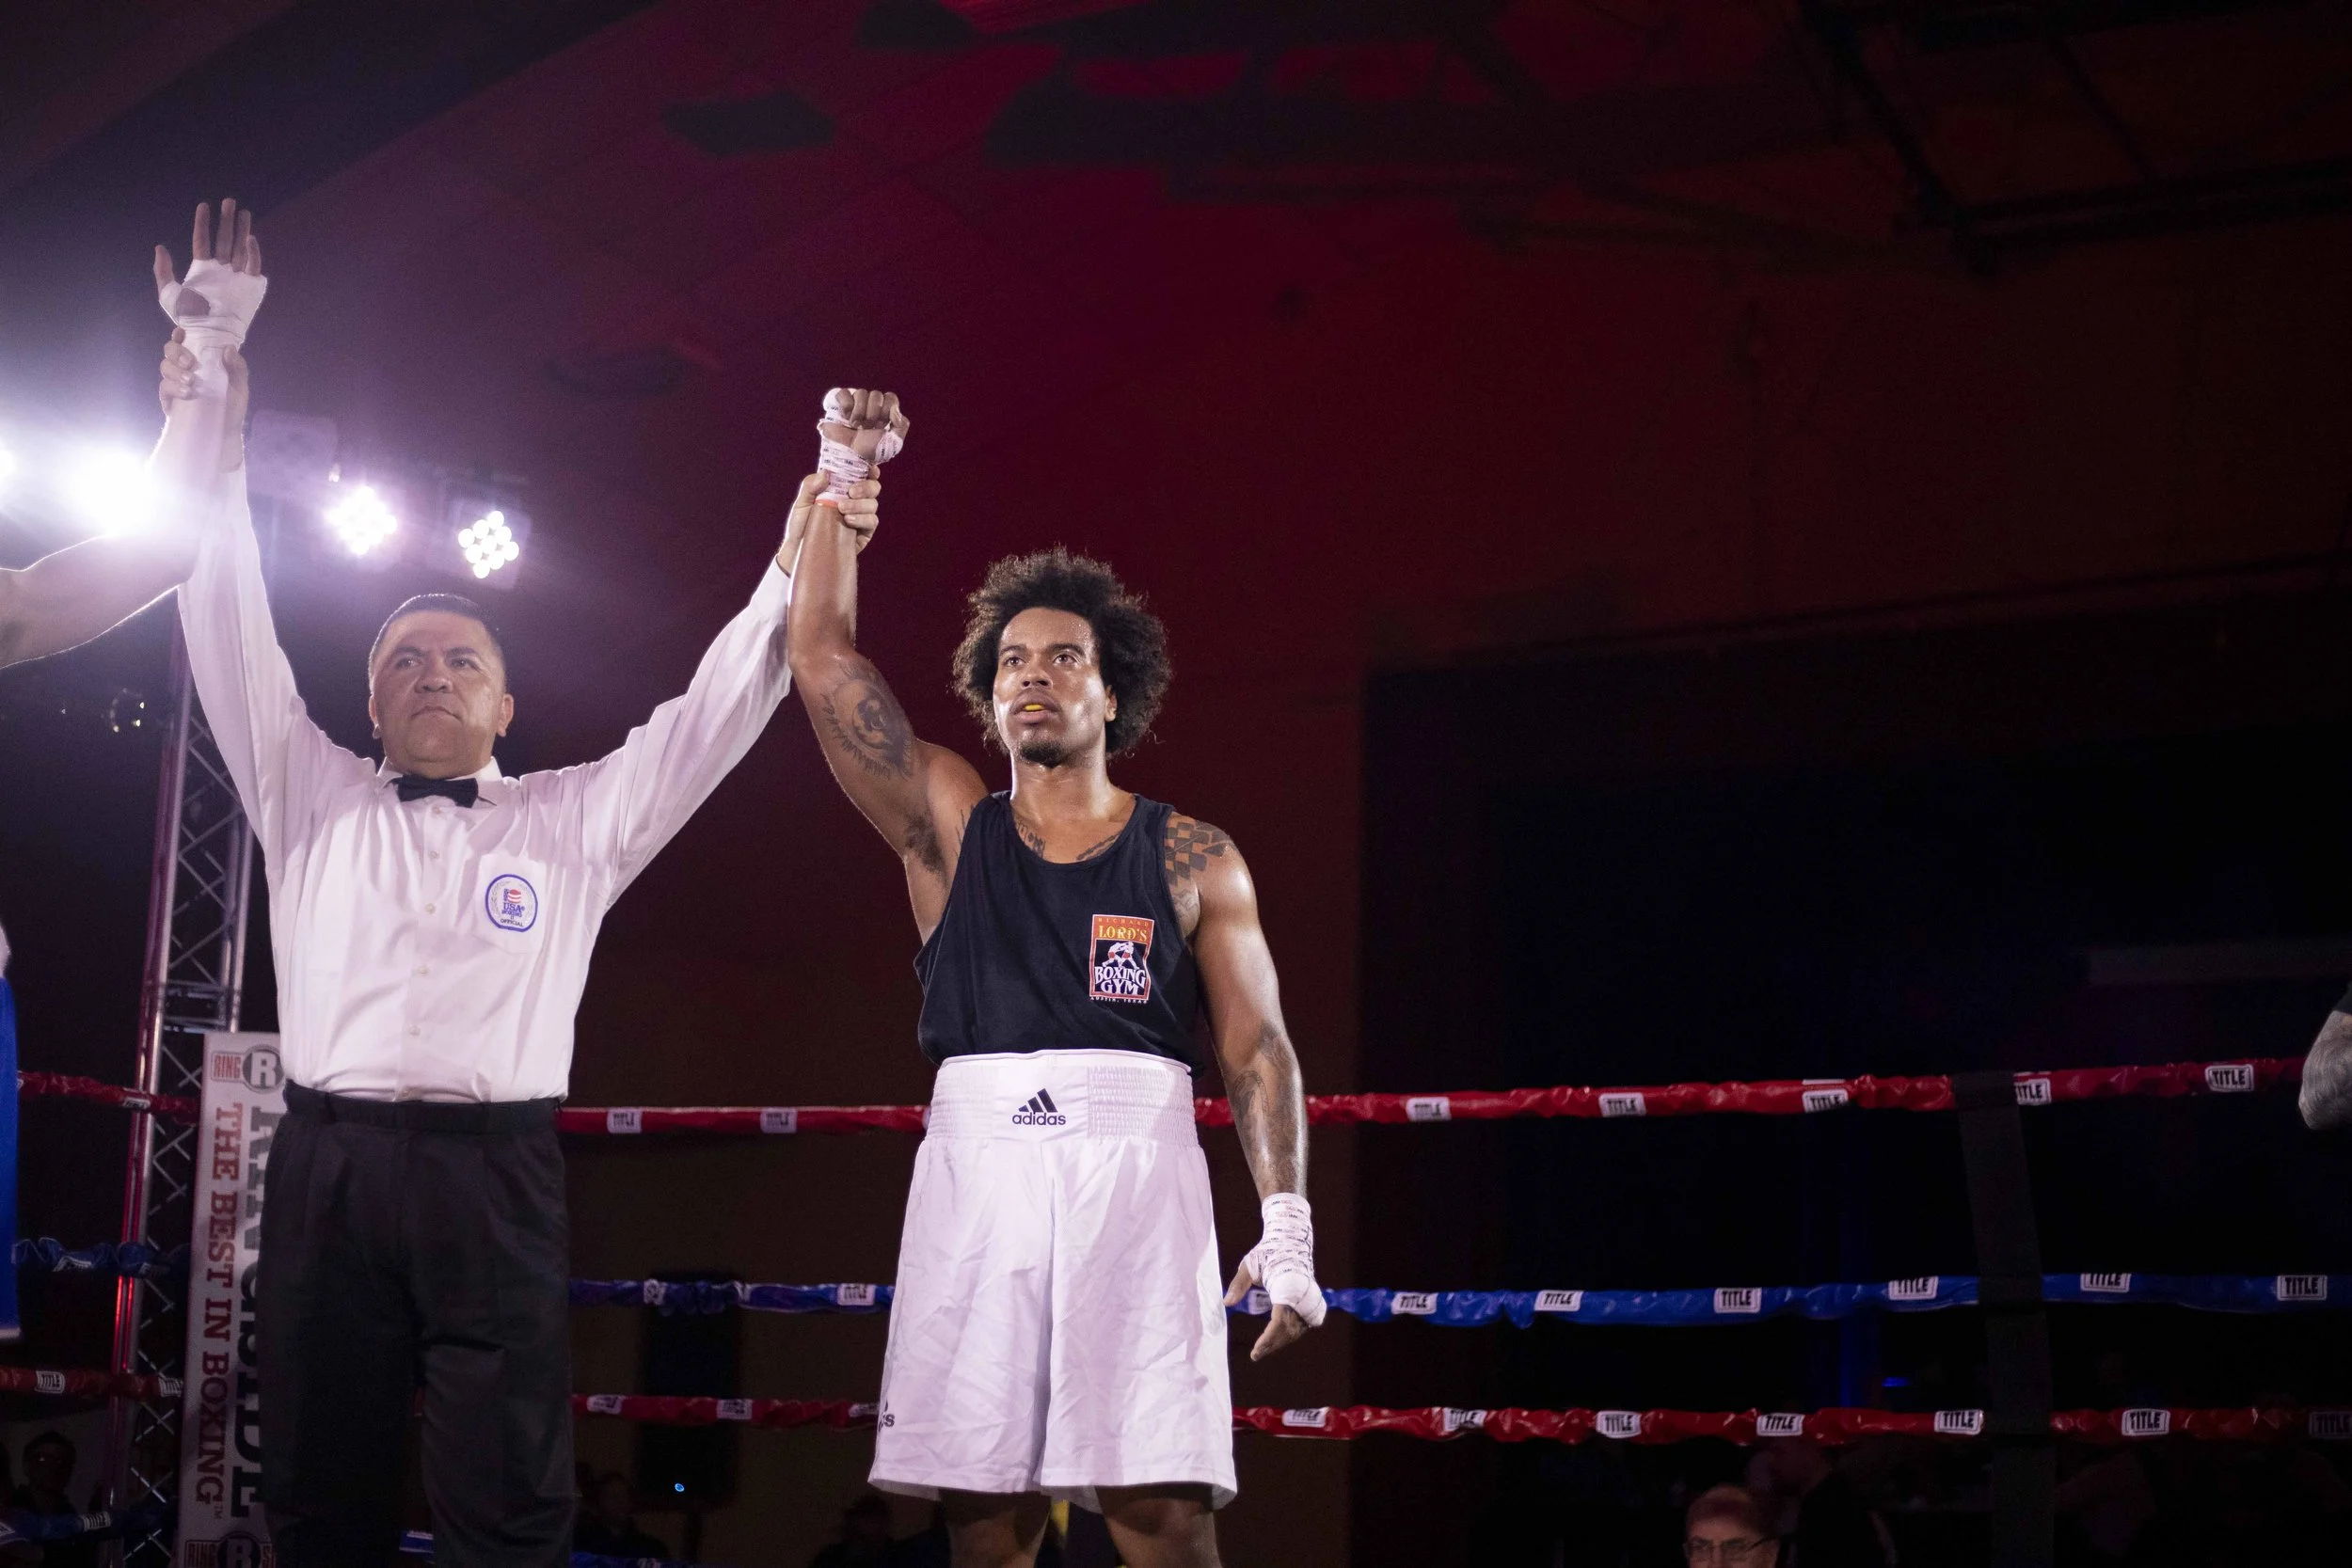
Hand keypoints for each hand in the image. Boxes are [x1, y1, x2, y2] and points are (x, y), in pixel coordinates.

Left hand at [154, 199, 266, 354]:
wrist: (209, 335)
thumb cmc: (189, 319)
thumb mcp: (168, 294)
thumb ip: (163, 271)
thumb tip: (160, 247)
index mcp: (202, 270)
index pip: (203, 241)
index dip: (203, 224)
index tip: (204, 205)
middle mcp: (221, 270)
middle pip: (225, 240)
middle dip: (227, 220)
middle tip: (229, 201)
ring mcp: (237, 277)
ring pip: (241, 248)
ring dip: (242, 230)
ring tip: (244, 212)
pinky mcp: (251, 286)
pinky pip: (253, 266)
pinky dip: (253, 252)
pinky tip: (249, 238)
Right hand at [157, 329, 249, 473]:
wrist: (225, 432)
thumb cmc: (232, 407)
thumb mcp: (240, 387)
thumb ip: (236, 367)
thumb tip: (228, 348)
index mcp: (201, 361)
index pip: (185, 342)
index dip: (179, 335)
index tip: (181, 333)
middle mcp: (185, 369)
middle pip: (170, 350)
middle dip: (177, 352)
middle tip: (190, 363)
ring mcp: (174, 383)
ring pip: (165, 366)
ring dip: (176, 371)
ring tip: (191, 381)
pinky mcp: (168, 399)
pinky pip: (164, 387)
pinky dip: (174, 387)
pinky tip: (187, 393)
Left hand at [777, 471, 880, 575]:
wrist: (801, 551)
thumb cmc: (801, 525)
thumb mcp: (801, 503)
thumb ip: (810, 486)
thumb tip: (826, 473)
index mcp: (841, 488)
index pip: (861, 474)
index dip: (868, 468)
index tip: (868, 469)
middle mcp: (854, 500)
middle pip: (873, 487)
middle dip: (866, 487)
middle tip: (851, 492)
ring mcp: (860, 517)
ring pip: (873, 504)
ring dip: (860, 504)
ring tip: (842, 509)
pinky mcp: (864, 533)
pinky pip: (872, 522)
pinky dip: (862, 519)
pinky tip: (849, 521)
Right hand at [818, 388, 908, 462]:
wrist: (852, 457)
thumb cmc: (873, 450)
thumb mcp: (894, 443)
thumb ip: (902, 425)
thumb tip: (894, 409)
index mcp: (885, 411)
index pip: (890, 398)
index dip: (886, 410)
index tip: (880, 426)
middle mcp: (871, 404)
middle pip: (876, 395)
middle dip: (872, 414)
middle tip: (867, 427)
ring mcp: (855, 402)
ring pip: (861, 393)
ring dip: (859, 413)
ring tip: (855, 425)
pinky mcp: (840, 403)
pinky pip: (844, 393)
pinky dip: (846, 405)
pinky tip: (846, 417)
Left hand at [1223, 1254, 1317, 1361]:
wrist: (1291, 1243)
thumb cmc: (1268, 1252)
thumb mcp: (1249, 1264)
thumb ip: (1239, 1283)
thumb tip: (1226, 1303)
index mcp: (1287, 1287)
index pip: (1279, 1321)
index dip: (1268, 1338)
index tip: (1256, 1351)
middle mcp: (1300, 1297)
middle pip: (1288, 1330)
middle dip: (1272, 1344)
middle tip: (1256, 1355)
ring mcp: (1307, 1300)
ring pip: (1296, 1330)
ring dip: (1279, 1342)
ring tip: (1262, 1349)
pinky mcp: (1309, 1303)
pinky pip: (1301, 1325)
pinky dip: (1288, 1334)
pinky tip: (1275, 1340)